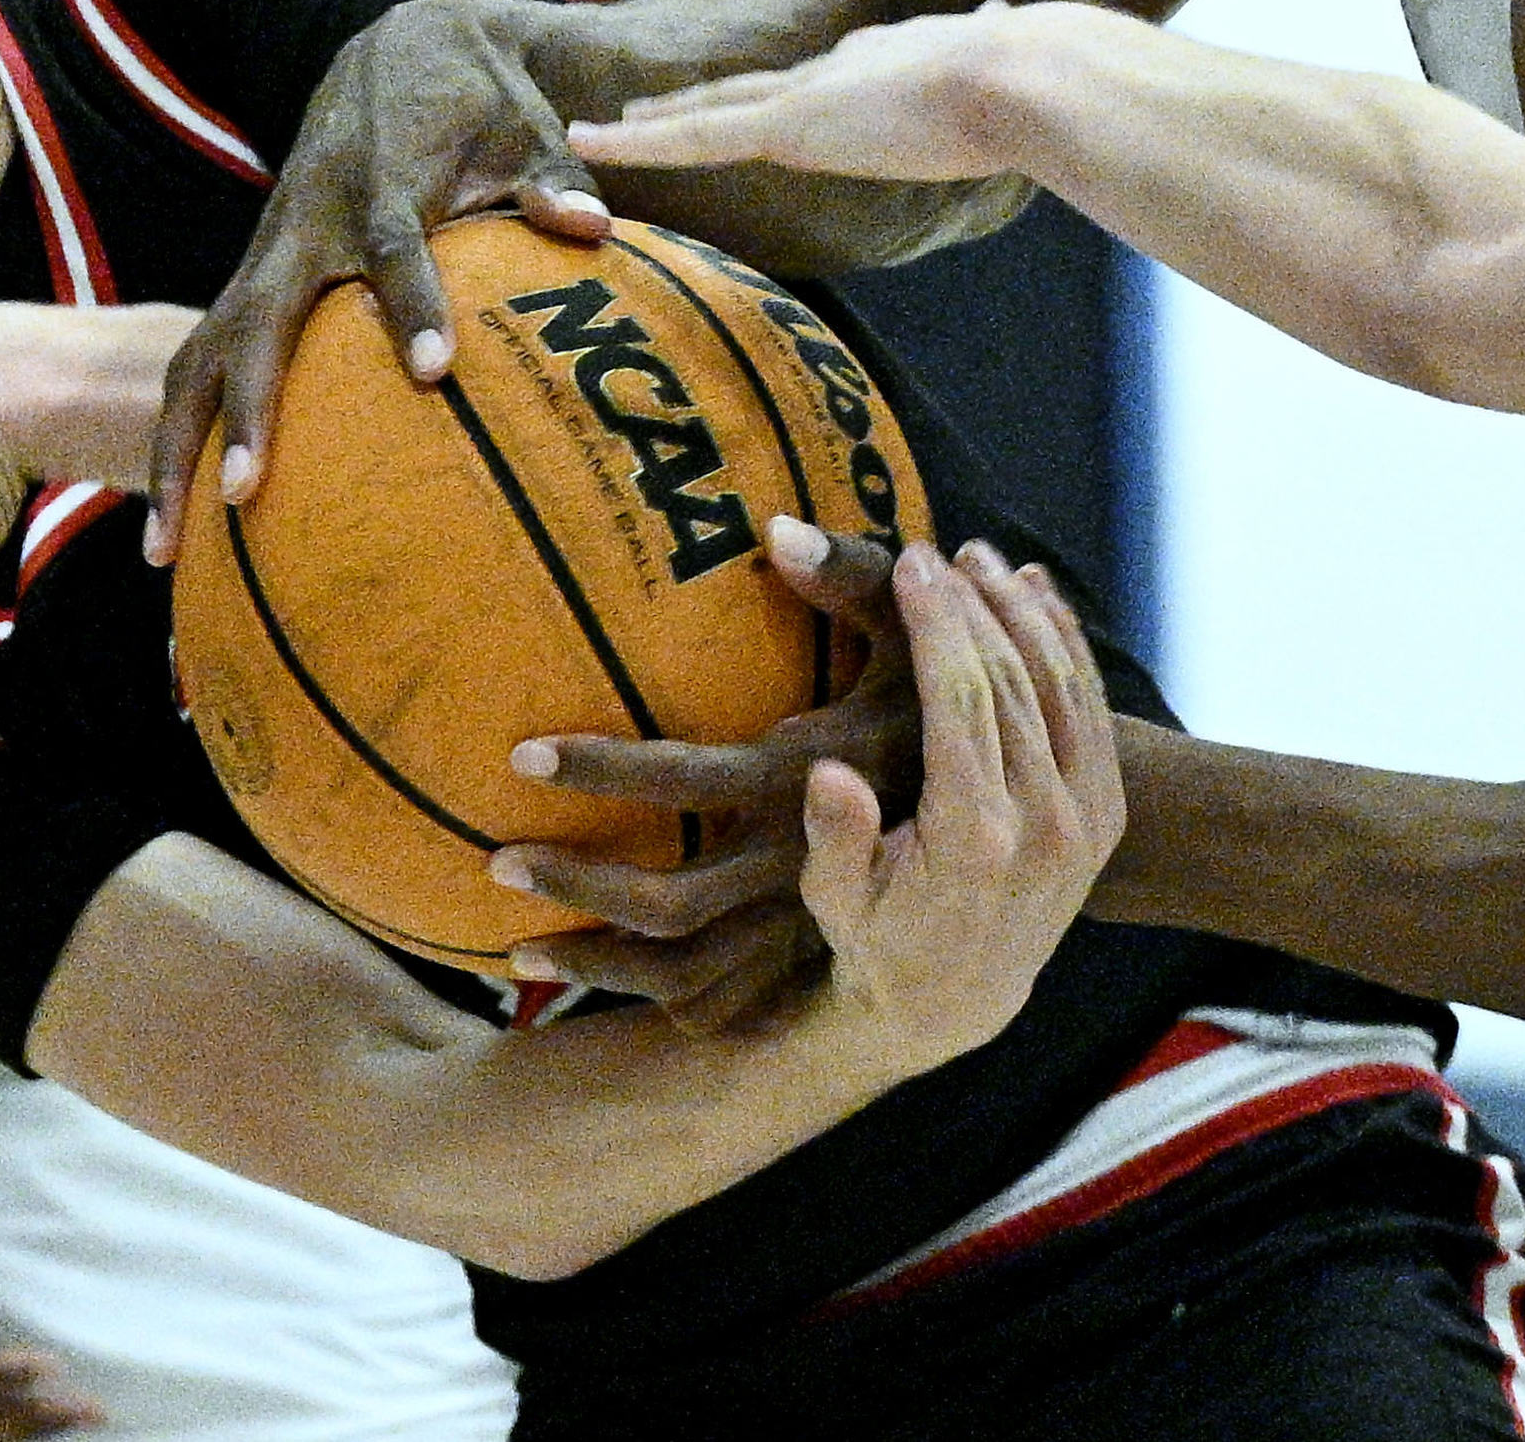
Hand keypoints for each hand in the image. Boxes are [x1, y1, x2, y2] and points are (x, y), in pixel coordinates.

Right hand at [150, 0, 612, 556]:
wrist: (395, 50)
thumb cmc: (479, 103)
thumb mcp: (526, 128)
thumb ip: (555, 180)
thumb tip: (594, 226)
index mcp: (382, 184)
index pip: (395, 249)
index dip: (414, 304)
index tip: (437, 370)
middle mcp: (305, 227)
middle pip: (261, 321)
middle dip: (251, 406)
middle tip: (245, 493)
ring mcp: (264, 258)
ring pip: (201, 356)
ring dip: (176, 447)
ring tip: (164, 552)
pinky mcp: (248, 282)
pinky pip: (198, 365)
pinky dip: (178, 438)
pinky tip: (174, 525)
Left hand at [491, 521, 915, 1028]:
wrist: (1030, 804)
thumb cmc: (955, 691)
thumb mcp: (916, 623)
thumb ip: (850, 571)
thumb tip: (774, 526)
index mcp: (809, 776)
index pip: (687, 782)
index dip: (605, 771)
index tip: (525, 754)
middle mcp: (800, 859)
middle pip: (668, 904)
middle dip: (578, 887)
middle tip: (495, 866)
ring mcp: (804, 917)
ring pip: (685, 969)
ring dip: (598, 964)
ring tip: (513, 952)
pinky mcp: (809, 946)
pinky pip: (720, 996)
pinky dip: (654, 997)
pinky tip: (596, 981)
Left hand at [568, 9, 1044, 186]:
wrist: (1025, 77)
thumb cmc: (1038, 84)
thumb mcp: (1015, 68)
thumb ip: (1001, 52)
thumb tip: (1018, 18)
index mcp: (893, 64)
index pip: (831, 76)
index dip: (795, 89)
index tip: (773, 98)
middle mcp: (841, 70)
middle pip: (754, 88)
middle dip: (706, 99)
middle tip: (651, 109)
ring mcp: (810, 98)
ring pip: (710, 110)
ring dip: (655, 122)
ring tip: (601, 130)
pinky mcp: (789, 125)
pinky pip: (694, 135)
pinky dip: (638, 140)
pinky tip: (587, 140)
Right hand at [797, 540, 1121, 1076]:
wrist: (958, 1000)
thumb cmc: (879, 941)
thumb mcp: (837, 905)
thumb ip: (837, 843)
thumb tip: (830, 775)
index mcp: (975, 841)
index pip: (963, 704)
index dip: (938, 625)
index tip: (910, 564)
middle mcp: (1044, 827)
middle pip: (1012, 683)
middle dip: (971, 606)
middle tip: (932, 551)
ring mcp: (1084, 819)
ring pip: (1061, 687)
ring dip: (1021, 612)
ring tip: (979, 558)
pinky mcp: (1105, 814)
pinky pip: (1093, 710)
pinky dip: (1066, 645)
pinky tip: (1034, 593)